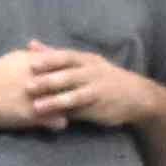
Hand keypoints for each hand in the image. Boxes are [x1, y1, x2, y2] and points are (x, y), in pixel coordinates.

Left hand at [1, 43, 155, 134]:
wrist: (137, 95)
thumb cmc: (102, 77)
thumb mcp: (84, 62)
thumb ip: (56, 55)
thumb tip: (30, 44)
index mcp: (87, 60)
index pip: (67, 57)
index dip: (49, 59)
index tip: (30, 62)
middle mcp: (93, 73)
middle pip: (69, 75)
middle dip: (49, 80)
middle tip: (28, 86)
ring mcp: (98, 91)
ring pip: (75, 95)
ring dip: (56, 101)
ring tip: (37, 106)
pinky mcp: (101, 108)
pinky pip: (82, 112)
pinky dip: (68, 115)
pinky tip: (54, 120)